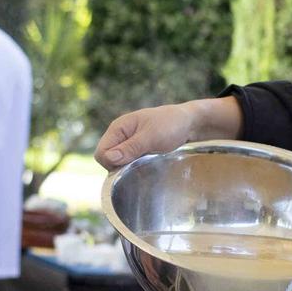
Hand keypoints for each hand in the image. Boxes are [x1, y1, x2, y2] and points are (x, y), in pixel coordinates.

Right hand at [94, 96, 241, 167]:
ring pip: (118, 163)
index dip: (111, 163)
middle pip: (107, 159)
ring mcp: (128, 142)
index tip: (129, 165)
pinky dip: (134, 167)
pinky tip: (147, 166)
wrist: (190, 123)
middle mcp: (120, 135)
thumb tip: (109, 158)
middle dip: (118, 167)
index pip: (101, 153)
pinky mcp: (137, 149)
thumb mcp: (151, 137)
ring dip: (128, 168)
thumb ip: (130, 148)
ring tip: (146, 164)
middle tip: (139, 166)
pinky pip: (128, 162)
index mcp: (118, 128)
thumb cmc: (171, 125)